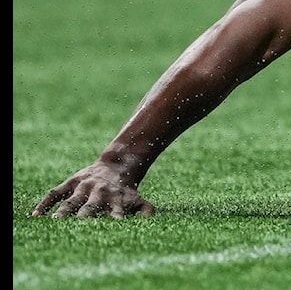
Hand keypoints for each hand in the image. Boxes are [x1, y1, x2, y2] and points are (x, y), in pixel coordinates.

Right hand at [31, 162, 154, 218]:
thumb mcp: (138, 199)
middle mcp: (99, 193)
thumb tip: (147, 222)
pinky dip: (46, 203)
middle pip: (90, 208)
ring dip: (64, 211)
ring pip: (71, 201)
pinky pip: (56, 192)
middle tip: (77, 230)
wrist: (117, 165)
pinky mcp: (72, 182)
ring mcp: (84, 187)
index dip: (111, 222)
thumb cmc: (125, 190)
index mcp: (115, 200)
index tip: (108, 233)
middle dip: (84, 218)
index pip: (114, 214)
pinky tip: (36, 215)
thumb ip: (145, 211)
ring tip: (55, 222)